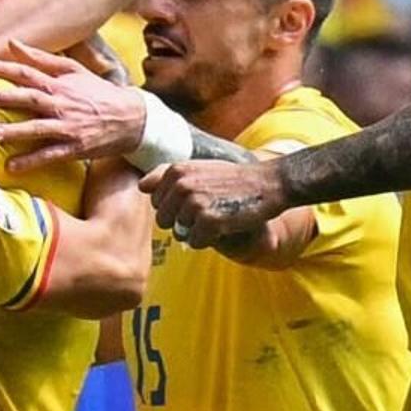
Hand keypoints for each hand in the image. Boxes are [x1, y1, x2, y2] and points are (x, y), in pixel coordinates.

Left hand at [0, 44, 193, 170]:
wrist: (130, 118)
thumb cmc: (97, 93)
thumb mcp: (73, 70)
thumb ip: (40, 59)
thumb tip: (11, 43)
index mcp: (59, 84)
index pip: (27, 72)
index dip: (3, 68)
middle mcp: (61, 104)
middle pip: (30, 98)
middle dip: (7, 97)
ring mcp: (68, 127)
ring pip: (38, 128)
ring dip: (17, 131)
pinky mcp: (74, 148)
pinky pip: (49, 155)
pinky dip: (31, 161)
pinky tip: (12, 166)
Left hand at [142, 154, 294, 248]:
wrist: (268, 183)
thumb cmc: (233, 178)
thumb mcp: (198, 168)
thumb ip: (167, 175)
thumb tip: (141, 187)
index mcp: (176, 171)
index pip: (155, 201)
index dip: (174, 206)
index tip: (196, 200)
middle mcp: (181, 185)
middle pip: (163, 220)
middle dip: (181, 222)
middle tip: (207, 212)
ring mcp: (194, 203)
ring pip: (179, 233)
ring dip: (196, 231)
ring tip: (217, 217)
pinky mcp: (209, 221)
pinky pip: (196, 242)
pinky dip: (209, 240)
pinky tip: (223, 225)